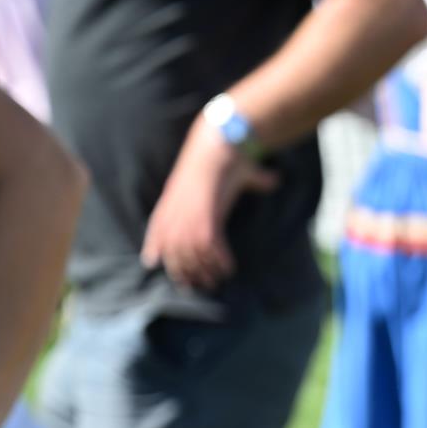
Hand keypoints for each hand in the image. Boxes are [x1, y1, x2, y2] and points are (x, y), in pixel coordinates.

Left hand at [141, 124, 279, 290]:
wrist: (222, 144)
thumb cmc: (229, 153)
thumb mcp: (228, 170)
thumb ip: (245, 180)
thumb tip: (274, 180)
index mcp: (173, 198)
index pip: (156, 228)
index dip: (153, 246)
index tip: (152, 261)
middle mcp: (178, 211)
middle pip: (172, 250)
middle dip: (182, 270)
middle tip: (196, 283)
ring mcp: (190, 216)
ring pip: (190, 255)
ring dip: (204, 271)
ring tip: (215, 280)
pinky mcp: (205, 218)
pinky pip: (209, 249)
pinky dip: (219, 261)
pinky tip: (229, 268)